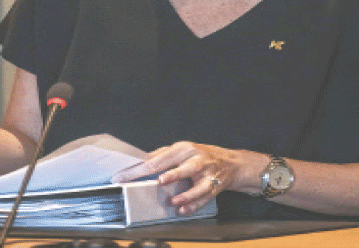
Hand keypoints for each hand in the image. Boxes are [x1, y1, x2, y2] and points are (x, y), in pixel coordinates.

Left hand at [112, 141, 244, 214]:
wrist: (232, 162)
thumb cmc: (201, 155)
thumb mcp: (181, 151)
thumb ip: (162, 156)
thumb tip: (140, 162)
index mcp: (183, 148)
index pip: (158, 158)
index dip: (141, 168)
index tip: (126, 176)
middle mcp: (196, 159)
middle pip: (180, 168)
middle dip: (167, 176)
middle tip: (156, 183)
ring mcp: (208, 173)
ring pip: (197, 185)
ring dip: (185, 194)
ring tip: (172, 201)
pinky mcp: (216, 186)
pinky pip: (204, 198)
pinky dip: (194, 205)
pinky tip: (183, 210)